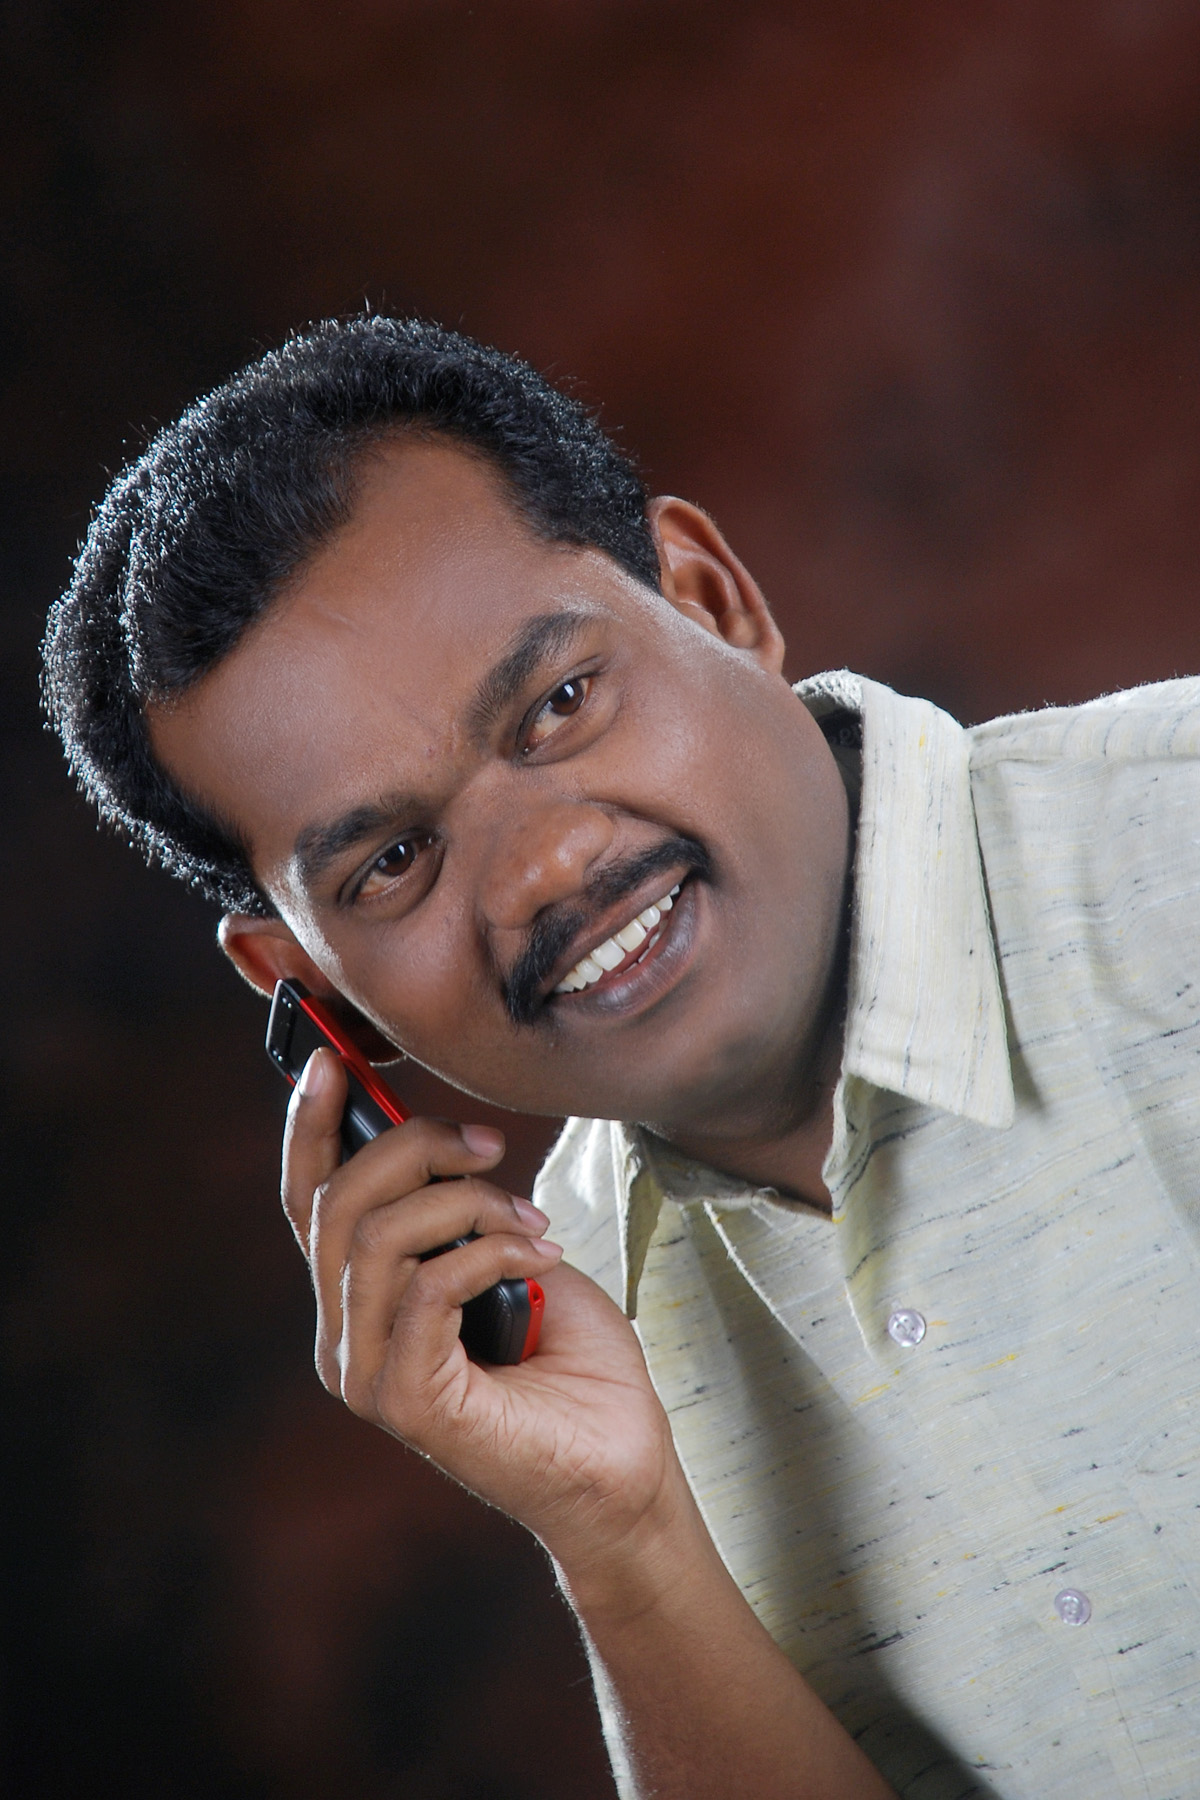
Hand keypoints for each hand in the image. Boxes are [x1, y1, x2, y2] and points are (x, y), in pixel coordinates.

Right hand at [282, 1047, 684, 1572]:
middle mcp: (344, 1340)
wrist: (623, 1467)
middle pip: (336, 1205)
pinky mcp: (407, 1403)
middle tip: (489, 1146)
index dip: (309, 1128)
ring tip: (531, 1219)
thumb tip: (431, 1141)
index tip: (330, 1059)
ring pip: (375, 1237)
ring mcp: (368, 1375)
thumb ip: (454, 1211)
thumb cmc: (573, 1364)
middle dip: (414, 1148)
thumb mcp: (508, 1255)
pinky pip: (425, 1287)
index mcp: (358, 1303)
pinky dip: (489, 1251)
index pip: (308, 1203)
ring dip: (465, 1204)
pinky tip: (540, 1255)